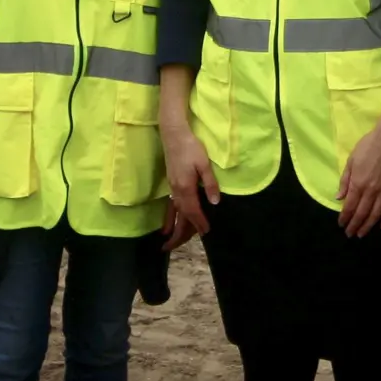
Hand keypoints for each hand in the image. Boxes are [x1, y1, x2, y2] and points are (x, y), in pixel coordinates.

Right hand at [161, 124, 219, 245]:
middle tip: (180, 246)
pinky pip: (169, 205)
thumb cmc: (191, 147)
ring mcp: (172, 187)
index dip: (200, 223)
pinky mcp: (170, 184)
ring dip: (174, 228)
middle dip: (182, 233)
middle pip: (181, 216)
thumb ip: (209, 183)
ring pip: (174, 213)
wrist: (174, 134)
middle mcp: (177, 190)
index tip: (206, 233)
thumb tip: (215, 202)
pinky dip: (168, 217)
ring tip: (170, 244)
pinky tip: (166, 225)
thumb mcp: (204, 164)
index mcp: (186, 187)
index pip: (193, 210)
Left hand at [337, 120, 380, 237]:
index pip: (349, 206)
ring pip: (375, 214)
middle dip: (354, 225)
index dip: (345, 217)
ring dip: (368, 226)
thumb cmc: (368, 146)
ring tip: (362, 234)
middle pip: (361, 213)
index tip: (341, 224)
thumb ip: (345, 180)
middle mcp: (371, 191)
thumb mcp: (351, 160)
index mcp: (358, 183)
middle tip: (349, 234)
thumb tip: (339, 197)